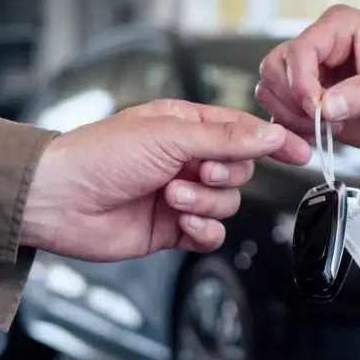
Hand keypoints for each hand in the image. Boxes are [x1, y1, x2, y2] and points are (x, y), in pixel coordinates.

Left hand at [19, 99, 311, 261]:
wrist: (59, 201)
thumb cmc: (98, 155)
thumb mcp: (168, 136)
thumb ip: (224, 138)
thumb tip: (269, 134)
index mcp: (184, 125)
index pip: (242, 130)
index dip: (272, 140)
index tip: (299, 151)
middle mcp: (183, 158)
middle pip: (238, 169)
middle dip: (222, 174)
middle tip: (196, 172)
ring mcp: (178, 194)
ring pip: (225, 203)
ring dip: (204, 203)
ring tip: (172, 198)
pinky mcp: (170, 229)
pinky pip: (209, 234)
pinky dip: (202, 232)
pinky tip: (181, 225)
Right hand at [256, 5, 359, 155]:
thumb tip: (325, 106)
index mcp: (340, 27)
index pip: (300, 49)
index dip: (301, 81)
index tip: (315, 108)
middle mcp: (320, 46)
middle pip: (276, 67)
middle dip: (293, 100)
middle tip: (321, 121)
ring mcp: (311, 74)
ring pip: (271, 89)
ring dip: (290, 116)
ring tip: (324, 129)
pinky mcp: (308, 101)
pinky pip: (279, 112)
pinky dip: (289, 129)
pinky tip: (315, 138)